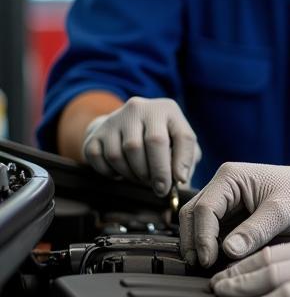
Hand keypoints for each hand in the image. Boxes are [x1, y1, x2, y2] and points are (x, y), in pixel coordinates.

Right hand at [82, 96, 199, 195]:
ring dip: (134, 174)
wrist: (122, 126)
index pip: (182, 136)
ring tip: (142, 178)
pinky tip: (122, 172)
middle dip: (158, 172)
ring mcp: (114, 119)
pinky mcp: (95, 134)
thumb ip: (186, 157)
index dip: (181, 162)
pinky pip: (100, 159)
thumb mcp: (178, 141)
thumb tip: (181, 179)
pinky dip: (112, 173)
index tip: (179, 181)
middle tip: (160, 188)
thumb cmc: (159, 138)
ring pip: (123, 154)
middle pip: (152, 143)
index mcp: (167, 109)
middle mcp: (140, 108)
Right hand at [178, 159, 289, 267]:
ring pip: (199, 230)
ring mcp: (226, 207)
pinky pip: (215, 240)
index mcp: (230, 178)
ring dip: (201, 250)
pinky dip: (214, 254)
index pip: (203, 209)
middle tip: (203, 270)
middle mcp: (223, 190)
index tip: (208, 260)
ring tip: (211, 272)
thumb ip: (255, 230)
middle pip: (192, 219)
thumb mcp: (284, 211)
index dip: (201, 237)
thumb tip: (227, 251)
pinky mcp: (233, 223)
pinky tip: (221, 268)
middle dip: (195, 244)